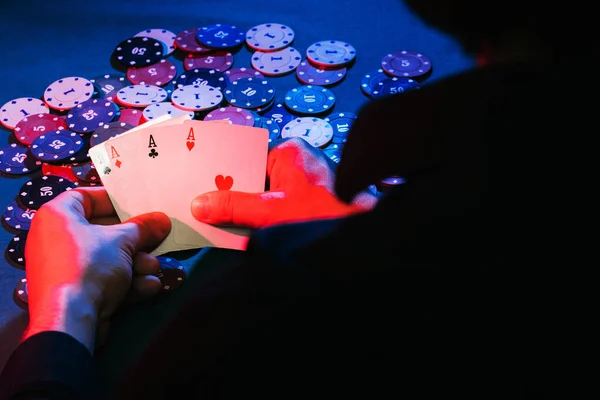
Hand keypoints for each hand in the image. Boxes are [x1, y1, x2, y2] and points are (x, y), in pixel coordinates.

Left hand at [23, 187, 170, 351]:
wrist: (70, 320)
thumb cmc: (90, 265)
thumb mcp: (123, 241)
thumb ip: (144, 228)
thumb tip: (163, 220)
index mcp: (57, 216)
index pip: (85, 197)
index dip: (113, 199)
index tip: (137, 204)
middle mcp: (56, 239)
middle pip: (103, 231)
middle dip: (135, 239)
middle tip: (156, 237)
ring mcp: (65, 268)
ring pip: (109, 258)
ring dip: (137, 263)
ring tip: (153, 268)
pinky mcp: (76, 292)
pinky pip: (104, 279)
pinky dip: (127, 282)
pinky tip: (147, 287)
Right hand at [191, 138, 376, 227]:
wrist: (363, 245)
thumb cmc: (320, 218)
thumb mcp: (269, 213)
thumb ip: (234, 207)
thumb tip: (200, 205)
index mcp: (291, 152)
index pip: (248, 158)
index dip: (225, 171)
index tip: (201, 182)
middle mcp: (300, 164)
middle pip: (255, 178)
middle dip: (233, 194)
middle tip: (204, 206)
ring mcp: (308, 186)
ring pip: (266, 196)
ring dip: (247, 211)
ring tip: (218, 221)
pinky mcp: (313, 206)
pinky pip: (279, 209)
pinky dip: (264, 220)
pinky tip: (246, 232)